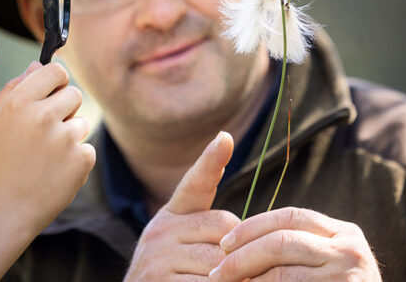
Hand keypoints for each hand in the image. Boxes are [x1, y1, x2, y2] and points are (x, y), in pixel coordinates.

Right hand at [0, 61, 95, 233]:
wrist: (7, 207)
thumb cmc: (0, 159)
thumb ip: (14, 87)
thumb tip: (38, 64)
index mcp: (20, 102)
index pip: (56, 71)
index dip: (58, 80)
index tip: (55, 90)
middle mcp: (42, 116)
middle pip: (75, 94)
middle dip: (65, 109)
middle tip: (47, 130)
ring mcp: (64, 138)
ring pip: (82, 122)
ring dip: (70, 136)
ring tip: (47, 155)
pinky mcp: (81, 159)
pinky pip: (87, 147)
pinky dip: (76, 159)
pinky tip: (56, 170)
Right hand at [124, 131, 239, 280]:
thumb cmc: (172, 278)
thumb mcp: (185, 247)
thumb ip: (209, 233)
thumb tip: (248, 230)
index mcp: (171, 215)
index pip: (194, 184)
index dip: (210, 161)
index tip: (225, 138)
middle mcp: (160, 230)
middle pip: (224, 226)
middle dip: (238, 249)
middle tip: (236, 268)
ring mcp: (157, 256)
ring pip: (219, 259)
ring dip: (231, 276)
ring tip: (224, 281)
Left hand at [209, 207, 381, 280]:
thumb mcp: (324, 265)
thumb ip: (295, 249)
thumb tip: (233, 243)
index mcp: (344, 233)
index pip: (289, 216)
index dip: (252, 227)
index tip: (224, 242)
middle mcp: (350, 250)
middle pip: (281, 241)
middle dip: (242, 255)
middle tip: (217, 272)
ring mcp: (348, 277)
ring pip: (281, 273)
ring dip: (246, 279)